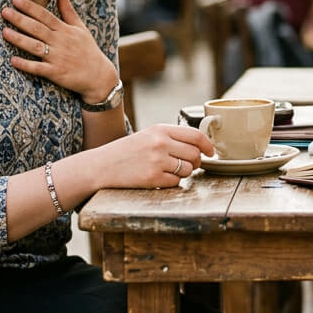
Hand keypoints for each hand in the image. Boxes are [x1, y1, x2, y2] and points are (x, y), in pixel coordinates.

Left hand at [2, 0, 115, 101]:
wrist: (99, 75)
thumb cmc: (88, 49)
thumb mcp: (80, 27)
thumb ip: (68, 9)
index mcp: (65, 30)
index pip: (45, 15)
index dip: (30, 7)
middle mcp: (61, 42)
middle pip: (37, 28)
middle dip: (20, 20)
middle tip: (4, 12)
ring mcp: (58, 57)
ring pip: (36, 46)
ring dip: (19, 39)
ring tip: (4, 32)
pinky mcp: (56, 72)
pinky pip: (39, 68)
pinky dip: (26, 65)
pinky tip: (13, 60)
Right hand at [91, 124, 213, 188]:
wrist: (102, 166)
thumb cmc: (127, 151)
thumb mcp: (148, 135)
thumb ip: (171, 137)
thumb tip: (199, 145)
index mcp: (160, 130)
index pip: (195, 135)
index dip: (207, 145)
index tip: (210, 152)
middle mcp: (161, 143)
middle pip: (195, 154)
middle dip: (196, 162)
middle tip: (189, 165)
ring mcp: (157, 161)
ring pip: (187, 170)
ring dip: (183, 173)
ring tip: (169, 170)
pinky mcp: (153, 178)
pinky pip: (176, 183)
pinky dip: (172, 183)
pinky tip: (159, 178)